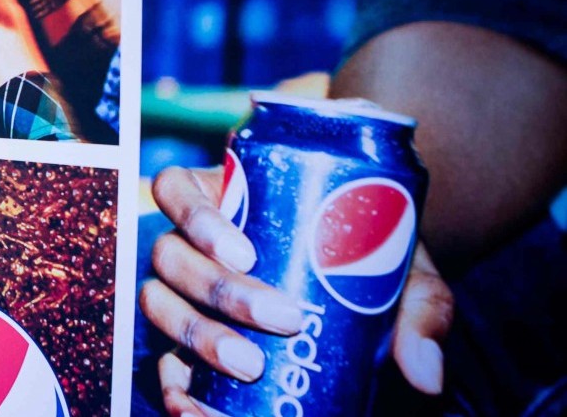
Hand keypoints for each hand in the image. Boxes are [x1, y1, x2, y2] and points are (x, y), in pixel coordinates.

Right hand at [139, 168, 452, 415]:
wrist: (365, 298)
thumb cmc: (372, 262)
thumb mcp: (401, 269)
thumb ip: (422, 310)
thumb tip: (426, 374)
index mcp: (226, 198)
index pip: (177, 189)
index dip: (195, 216)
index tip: (247, 253)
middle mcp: (192, 244)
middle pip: (170, 255)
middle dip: (218, 289)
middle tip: (281, 318)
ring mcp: (184, 295)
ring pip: (157, 303)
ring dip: (196, 334)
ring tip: (248, 363)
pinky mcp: (185, 345)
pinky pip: (161, 361)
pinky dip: (172, 386)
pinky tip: (194, 407)